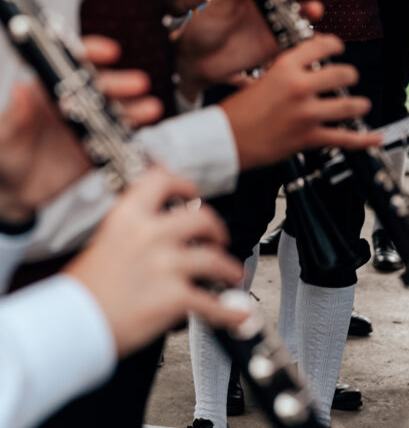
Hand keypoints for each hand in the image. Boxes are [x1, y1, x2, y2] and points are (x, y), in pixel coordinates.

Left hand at [0, 37, 159, 223]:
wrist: (13, 192)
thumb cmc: (5, 156)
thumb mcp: (4, 137)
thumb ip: (15, 116)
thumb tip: (19, 88)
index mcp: (48, 91)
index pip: (72, 64)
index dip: (92, 54)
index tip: (110, 52)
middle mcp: (71, 103)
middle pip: (100, 86)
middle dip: (121, 83)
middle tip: (138, 83)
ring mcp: (86, 125)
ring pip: (114, 110)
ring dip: (134, 107)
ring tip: (151, 108)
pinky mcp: (95, 148)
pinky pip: (117, 137)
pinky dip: (132, 132)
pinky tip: (145, 129)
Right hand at [65, 167, 245, 356]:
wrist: (70, 326)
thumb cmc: (83, 290)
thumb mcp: (105, 240)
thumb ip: (134, 225)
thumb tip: (157, 215)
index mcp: (129, 216)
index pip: (164, 181)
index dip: (184, 185)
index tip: (192, 192)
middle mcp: (150, 234)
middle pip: (202, 218)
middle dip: (216, 229)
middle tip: (217, 238)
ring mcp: (165, 265)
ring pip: (214, 259)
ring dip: (228, 268)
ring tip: (231, 272)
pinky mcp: (173, 297)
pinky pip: (212, 303)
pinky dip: (230, 313)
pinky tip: (239, 315)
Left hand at [174, 0, 322, 96]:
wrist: (198, 61)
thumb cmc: (204, 29)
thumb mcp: (216, 9)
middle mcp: (267, 1)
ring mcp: (274, 21)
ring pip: (300, 11)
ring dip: (310, 8)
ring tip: (313, 9)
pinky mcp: (277, 43)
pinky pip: (297, 37)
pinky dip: (307, 35)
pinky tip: (312, 34)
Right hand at [223, 33, 382, 168]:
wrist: (224, 140)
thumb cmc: (236, 112)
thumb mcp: (259, 78)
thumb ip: (285, 71)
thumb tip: (305, 67)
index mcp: (285, 67)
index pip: (321, 46)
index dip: (334, 45)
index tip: (338, 47)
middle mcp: (300, 87)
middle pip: (342, 73)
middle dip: (350, 75)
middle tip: (349, 77)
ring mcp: (306, 113)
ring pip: (349, 105)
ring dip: (359, 104)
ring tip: (361, 104)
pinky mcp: (309, 138)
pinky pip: (344, 139)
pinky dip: (363, 140)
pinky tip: (374, 137)